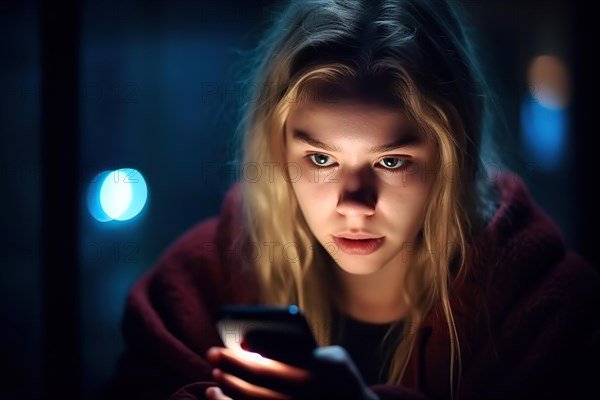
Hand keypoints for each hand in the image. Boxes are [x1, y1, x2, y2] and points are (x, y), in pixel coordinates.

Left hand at [205, 345, 378, 399]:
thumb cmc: (338, 379)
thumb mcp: (334, 359)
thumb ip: (303, 348)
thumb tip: (254, 342)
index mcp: (326, 368)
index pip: (289, 351)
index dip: (263, 345)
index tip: (241, 338)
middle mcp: (312, 391)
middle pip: (265, 376)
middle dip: (235, 363)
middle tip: (213, 352)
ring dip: (230, 387)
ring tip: (215, 373)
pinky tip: (213, 394)